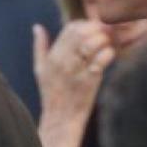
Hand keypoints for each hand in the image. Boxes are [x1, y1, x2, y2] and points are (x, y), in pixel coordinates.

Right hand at [33, 20, 114, 146]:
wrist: (60, 120)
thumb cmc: (51, 94)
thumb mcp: (40, 69)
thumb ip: (39, 46)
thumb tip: (37, 27)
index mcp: (53, 56)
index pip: (70, 29)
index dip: (86, 25)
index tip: (95, 30)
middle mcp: (63, 62)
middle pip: (81, 32)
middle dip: (97, 29)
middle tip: (106, 34)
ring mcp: (76, 71)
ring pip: (92, 43)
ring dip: (104, 40)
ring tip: (108, 44)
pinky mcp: (89, 82)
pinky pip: (101, 60)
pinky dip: (108, 54)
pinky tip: (110, 56)